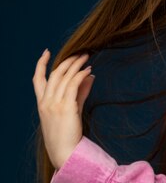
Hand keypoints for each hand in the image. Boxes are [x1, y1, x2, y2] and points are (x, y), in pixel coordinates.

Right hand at [33, 50, 94, 168]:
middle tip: (81, 53)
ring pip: (64, 77)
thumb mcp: (72, 108)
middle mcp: (46, 101)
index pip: (37, 79)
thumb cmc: (67, 132)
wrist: (64, 150)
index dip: (41, 64)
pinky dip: (80, 75)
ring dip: (76, 65)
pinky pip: (72, 85)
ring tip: (87, 58)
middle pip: (55, 74)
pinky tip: (88, 70)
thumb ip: (80, 91)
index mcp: (42, 102)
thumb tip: (90, 75)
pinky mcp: (65, 108)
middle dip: (68, 61)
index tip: (46, 52)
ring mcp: (54, 104)